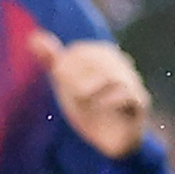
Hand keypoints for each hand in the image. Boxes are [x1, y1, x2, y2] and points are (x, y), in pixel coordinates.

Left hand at [30, 30, 154, 157]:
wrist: (110, 136)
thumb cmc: (88, 105)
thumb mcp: (66, 84)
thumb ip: (51, 59)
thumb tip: (34, 37)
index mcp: (100, 54)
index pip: (79, 52)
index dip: (65, 67)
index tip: (59, 81)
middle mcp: (120, 64)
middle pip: (98, 61)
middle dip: (79, 77)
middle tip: (71, 93)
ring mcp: (132, 81)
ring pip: (115, 76)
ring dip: (94, 87)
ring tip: (82, 100)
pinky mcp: (140, 102)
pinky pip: (131, 95)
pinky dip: (112, 100)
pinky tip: (98, 106)